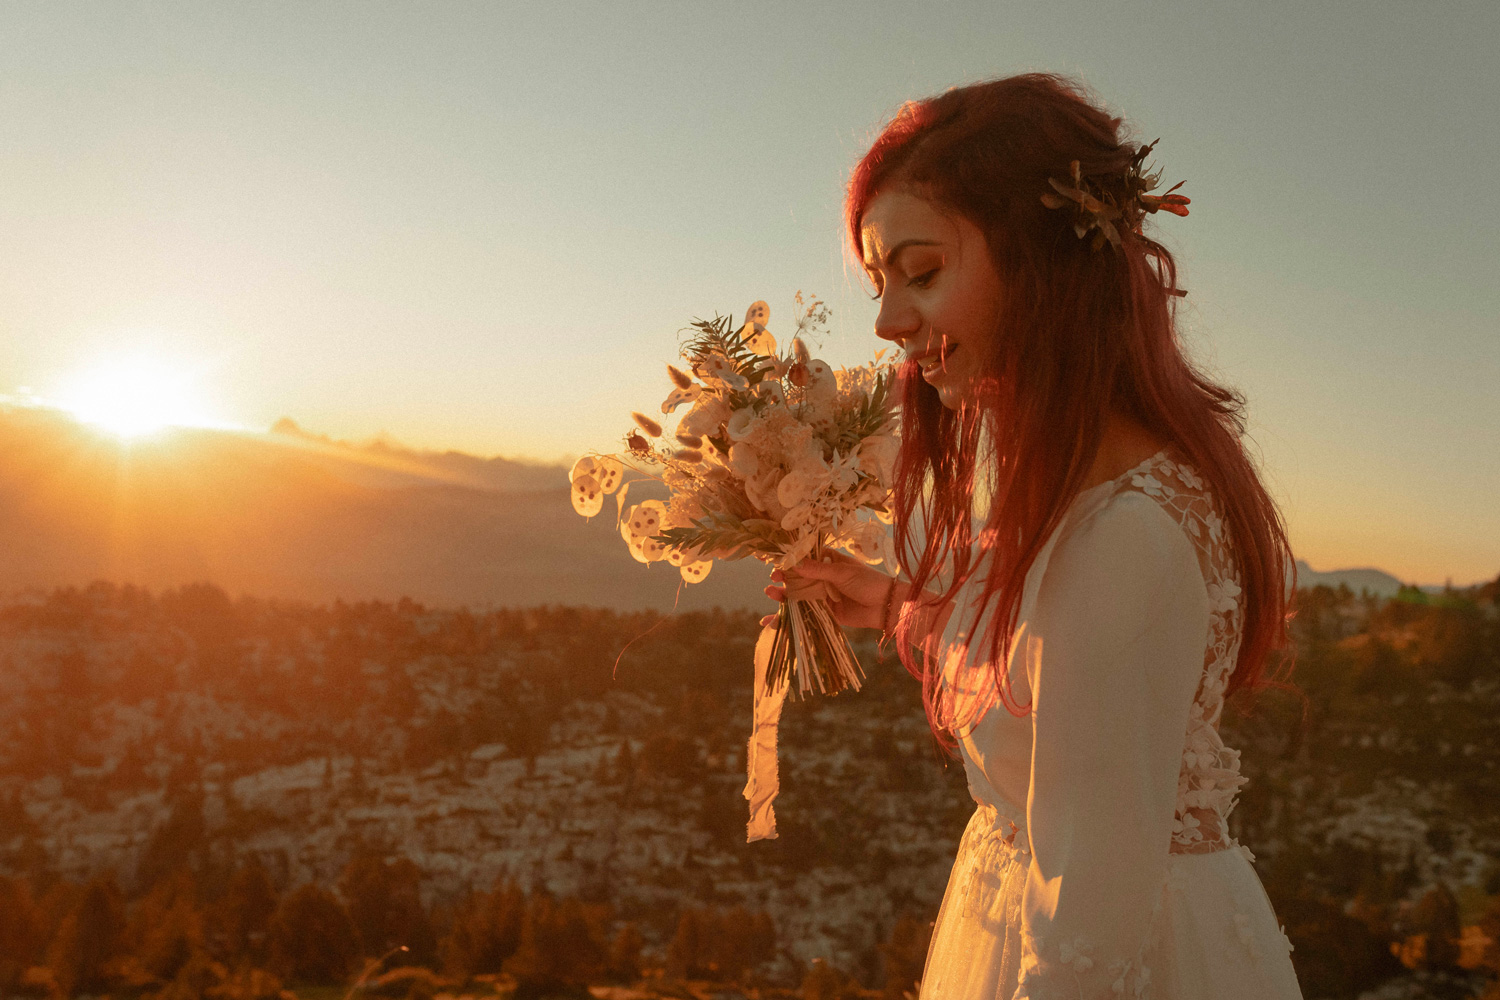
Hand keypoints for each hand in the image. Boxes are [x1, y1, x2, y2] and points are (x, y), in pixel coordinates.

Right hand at [761, 551, 899, 630]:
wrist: (887, 607)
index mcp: (829, 561)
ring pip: (798, 594)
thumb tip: (793, 564)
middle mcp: (823, 577)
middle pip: (798, 577)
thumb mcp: (842, 573)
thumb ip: (818, 570)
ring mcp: (823, 595)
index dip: (788, 559)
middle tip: (772, 579)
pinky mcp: (825, 612)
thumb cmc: (869, 582)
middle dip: (783, 578)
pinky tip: (772, 619)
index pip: (804, 557)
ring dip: (783, 595)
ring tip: (769, 593)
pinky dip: (789, 615)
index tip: (773, 560)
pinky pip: (804, 612)